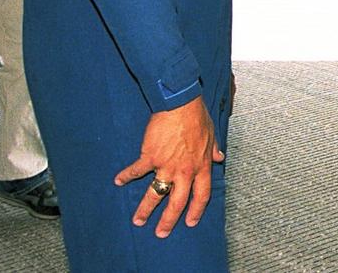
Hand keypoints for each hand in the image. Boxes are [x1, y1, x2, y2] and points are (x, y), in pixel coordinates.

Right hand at [113, 97, 224, 237]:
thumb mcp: (211, 135)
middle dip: (168, 220)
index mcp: (201, 166)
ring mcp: (167, 166)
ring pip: (156, 194)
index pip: (202, 195)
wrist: (181, 105)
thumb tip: (219, 158)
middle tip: (161, 233)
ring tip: (138, 221)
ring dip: (145, 209)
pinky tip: (118, 181)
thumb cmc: (197, 117)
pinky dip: (126, 176)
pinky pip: (137, 171)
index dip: (196, 210)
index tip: (190, 222)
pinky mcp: (151, 157)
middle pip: (177, 202)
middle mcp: (185, 171)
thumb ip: (213, 150)